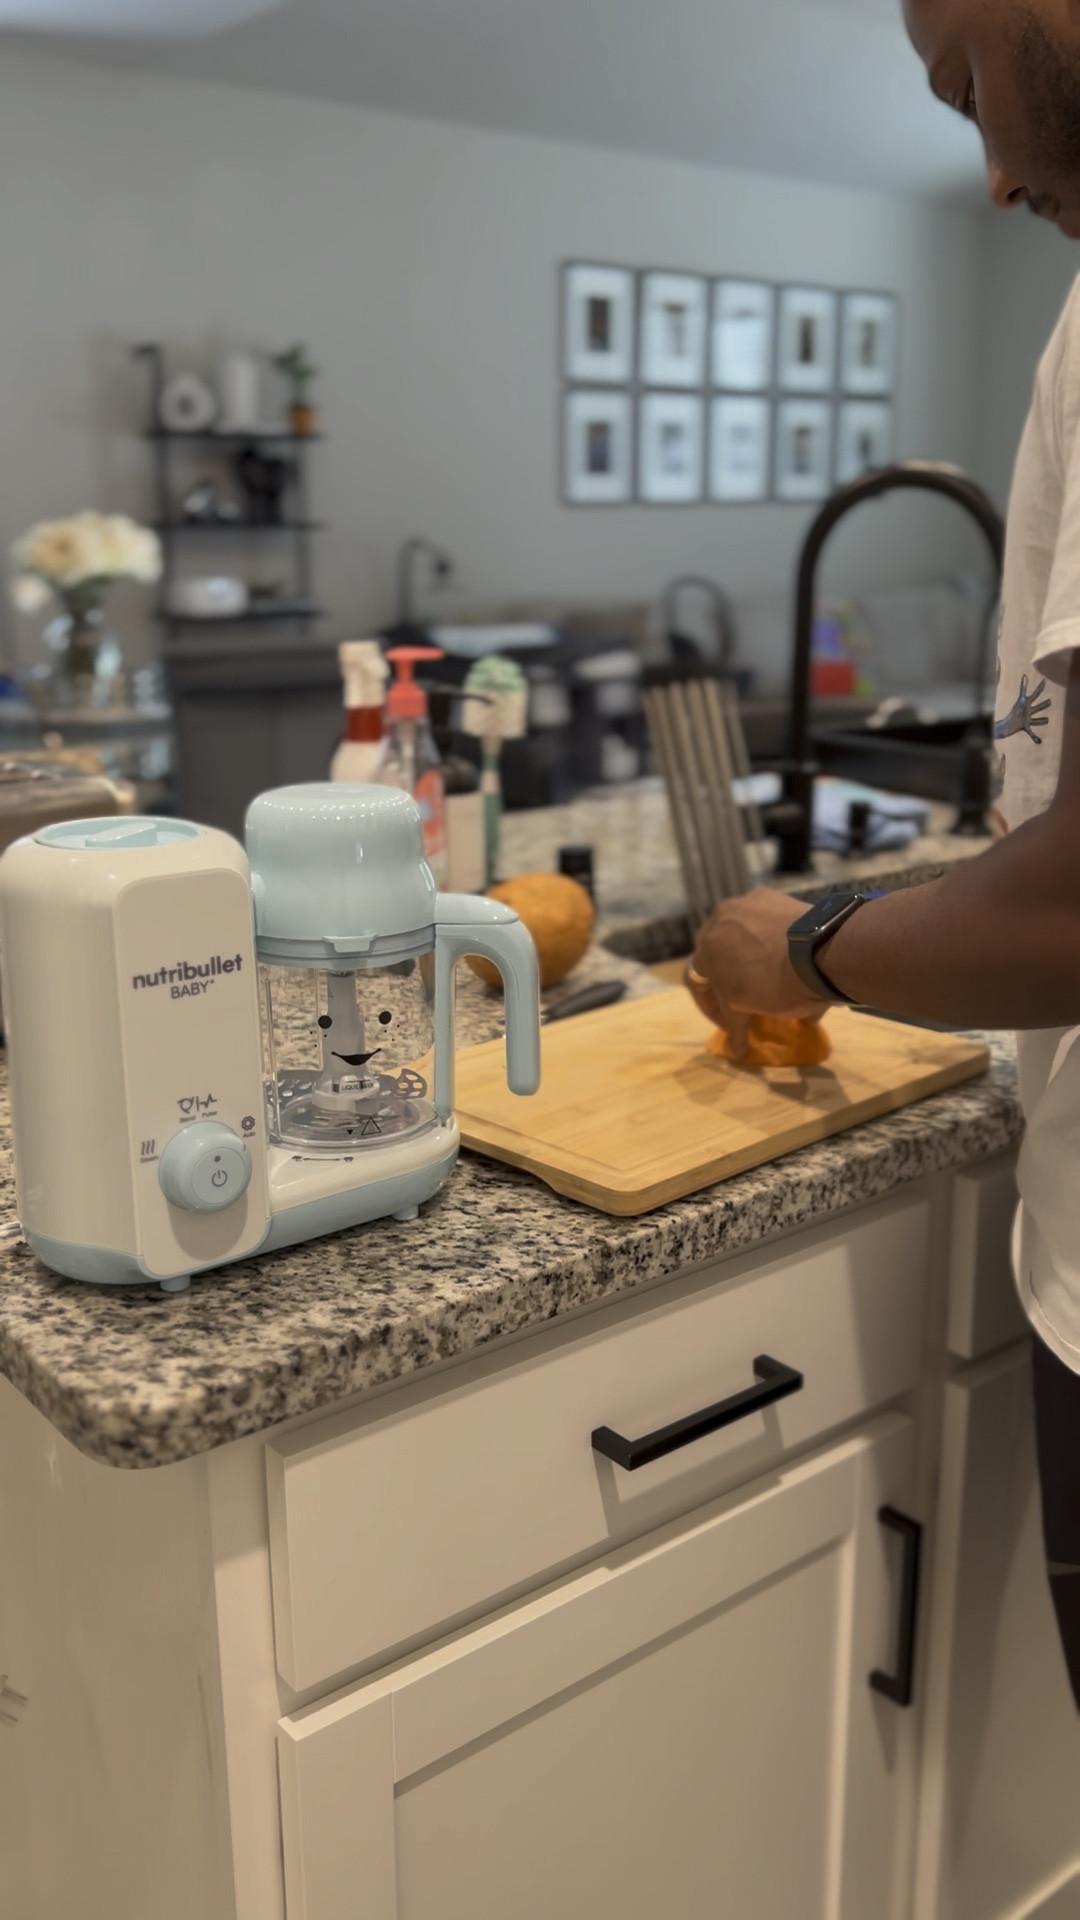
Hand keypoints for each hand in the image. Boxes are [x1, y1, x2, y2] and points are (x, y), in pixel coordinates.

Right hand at [684, 890, 829, 1059]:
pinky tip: (788, 953)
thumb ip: (739, 1024)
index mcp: (705, 953)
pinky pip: (764, 921)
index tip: (733, 1025)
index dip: (713, 1010)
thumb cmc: (777, 985)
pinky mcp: (770, 896)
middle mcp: (717, 922)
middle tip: (749, 998)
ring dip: (749, 956)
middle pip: (717, 956)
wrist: (820, 950)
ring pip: (740, 935)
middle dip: (730, 980)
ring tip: (772, 974)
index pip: (698, 985)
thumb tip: (739, 1052)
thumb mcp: (751, 1009)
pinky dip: (772, 939)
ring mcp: (744, 905)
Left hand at [995, 674, 1050, 745]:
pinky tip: (1039, 742)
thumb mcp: (1020, 700)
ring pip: (1037, 720)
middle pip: (1038, 707)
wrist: (1005, 726)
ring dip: (1041, 720)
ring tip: (1046, 720)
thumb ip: (1023, 687)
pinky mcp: (1025, 727)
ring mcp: (1027, 719)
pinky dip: (1035, 738)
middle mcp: (1027, 711)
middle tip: (1049, 701)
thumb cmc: (1012, 712)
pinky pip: (1032, 733)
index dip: (1039, 688)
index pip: (1035, 694)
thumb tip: (1025, 675)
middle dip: (1043, 705)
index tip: (1044, 681)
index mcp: (1026, 704)